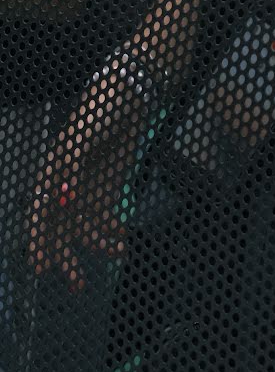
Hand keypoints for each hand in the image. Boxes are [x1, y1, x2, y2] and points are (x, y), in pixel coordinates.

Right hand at [31, 72, 154, 288]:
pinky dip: (112, 228)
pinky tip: (121, 239)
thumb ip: (70, 169)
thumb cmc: (103, 107)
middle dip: (66, 254)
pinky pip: (106, 213)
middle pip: (62, 225)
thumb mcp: (81, 136)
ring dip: (96, 243)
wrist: (136, 90)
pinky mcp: (110, 183)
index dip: (40, 240)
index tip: (41, 265)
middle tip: (75, 281)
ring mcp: (90, 184)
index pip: (42, 212)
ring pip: (86, 224)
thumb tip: (62, 200)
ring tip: (114, 253)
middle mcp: (69, 182)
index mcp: (54, 169)